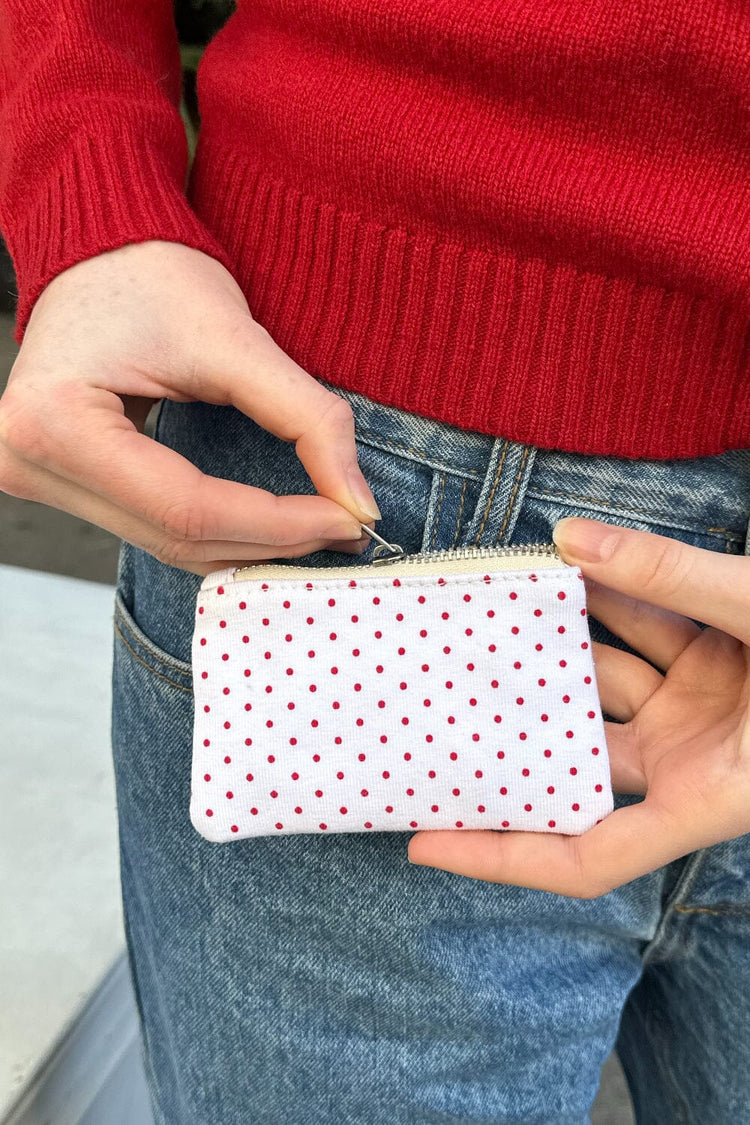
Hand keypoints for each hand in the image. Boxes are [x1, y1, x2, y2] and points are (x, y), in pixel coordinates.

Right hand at [0, 241, 380, 574]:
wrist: (97, 246)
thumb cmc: (153, 275)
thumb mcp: (238, 340)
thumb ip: (309, 422)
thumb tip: (361, 506)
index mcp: (58, 422)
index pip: (187, 508)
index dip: (278, 524)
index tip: (349, 521)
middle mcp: (28, 462)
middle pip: (175, 536)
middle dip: (272, 540)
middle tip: (346, 527)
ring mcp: (34, 477)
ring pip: (166, 543)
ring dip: (249, 544)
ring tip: (319, 525)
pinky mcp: (58, 481)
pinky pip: (151, 528)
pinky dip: (216, 530)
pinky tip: (270, 522)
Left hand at [408, 518, 749, 897]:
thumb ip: (674, 579)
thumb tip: (569, 533)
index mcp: (709, 797)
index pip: (588, 857)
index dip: (503, 859)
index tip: (422, 845)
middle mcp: (692, 764)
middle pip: (573, 759)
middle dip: (508, 727)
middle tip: (422, 702)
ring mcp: (699, 713)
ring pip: (601, 680)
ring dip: (549, 642)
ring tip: (475, 608)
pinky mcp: (710, 666)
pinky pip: (639, 633)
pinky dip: (604, 599)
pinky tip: (558, 562)